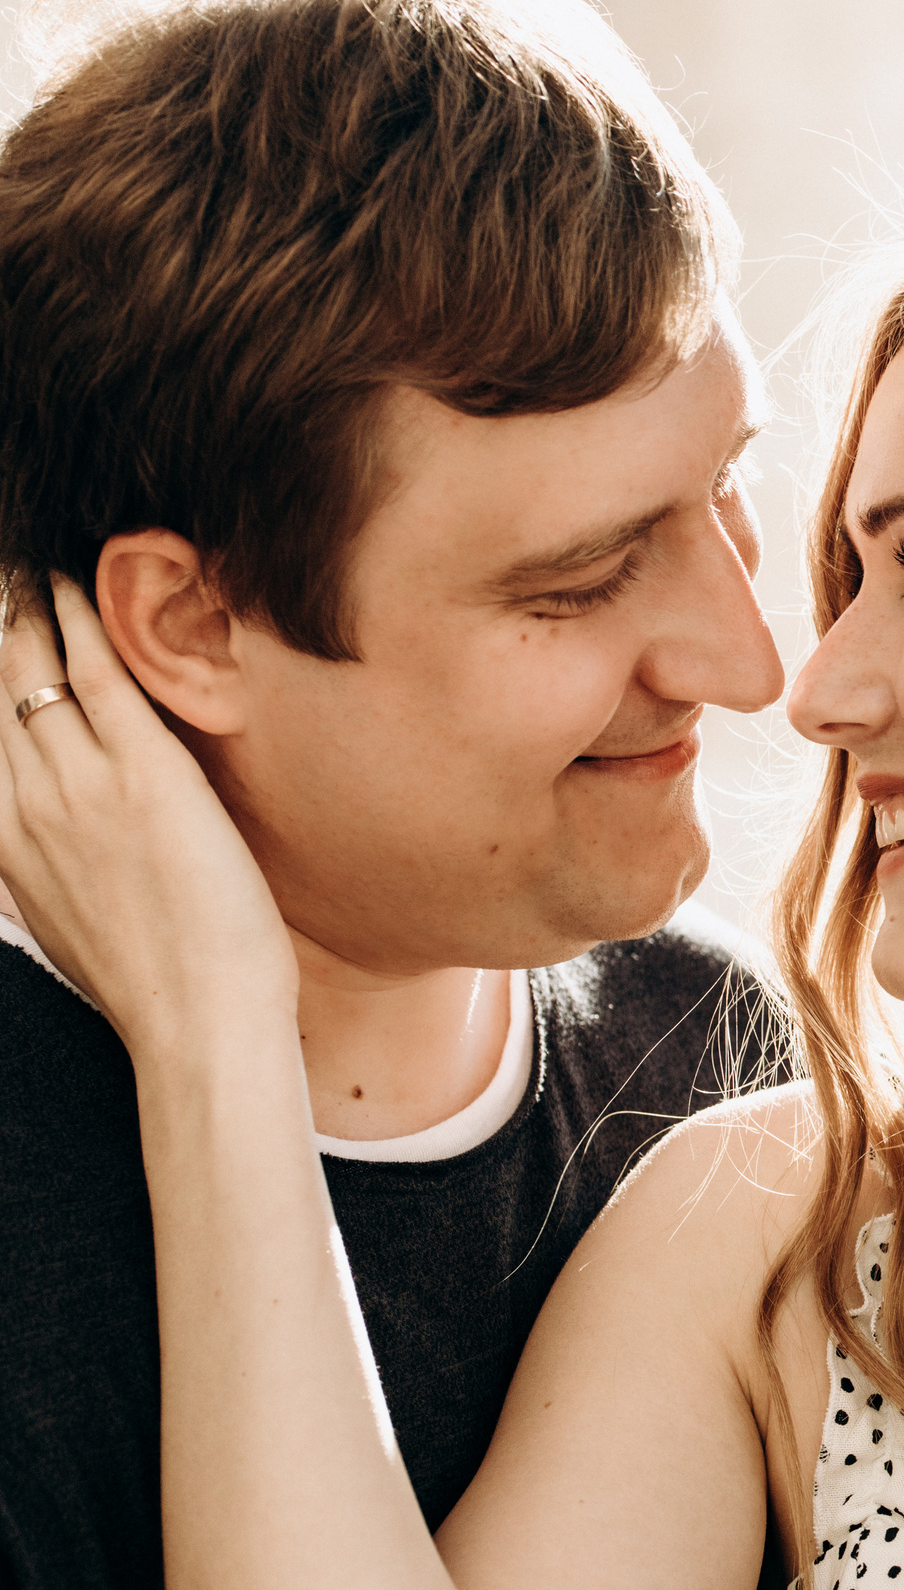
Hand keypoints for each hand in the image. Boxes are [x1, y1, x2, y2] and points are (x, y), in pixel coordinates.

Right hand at [0, 574, 297, 1055]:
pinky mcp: (145, 776)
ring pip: (33, 671)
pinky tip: (77, 585)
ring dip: (27, 610)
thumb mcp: (74, 918)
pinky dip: (83, 624)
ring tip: (27, 563)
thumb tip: (57, 851)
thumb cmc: (159, 983)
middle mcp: (27, 805)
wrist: (197, 1026)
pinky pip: (103, 678)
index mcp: (6, 843)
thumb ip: (55, 867)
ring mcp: (80, 787)